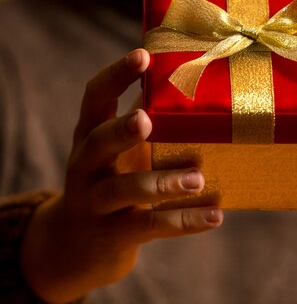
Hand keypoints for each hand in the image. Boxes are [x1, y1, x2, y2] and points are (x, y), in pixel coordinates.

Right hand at [20, 49, 222, 303]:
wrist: (74, 246)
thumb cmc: (111, 182)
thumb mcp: (118, 152)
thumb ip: (142, 119)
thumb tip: (186, 79)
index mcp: (89, 136)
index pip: (94, 98)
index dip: (114, 76)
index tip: (142, 56)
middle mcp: (86, 166)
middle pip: (98, 143)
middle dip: (121, 131)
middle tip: (146, 120)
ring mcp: (95, 203)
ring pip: (123, 191)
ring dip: (161, 184)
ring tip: (197, 179)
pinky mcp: (113, 235)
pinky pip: (149, 227)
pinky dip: (183, 221)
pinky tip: (215, 216)